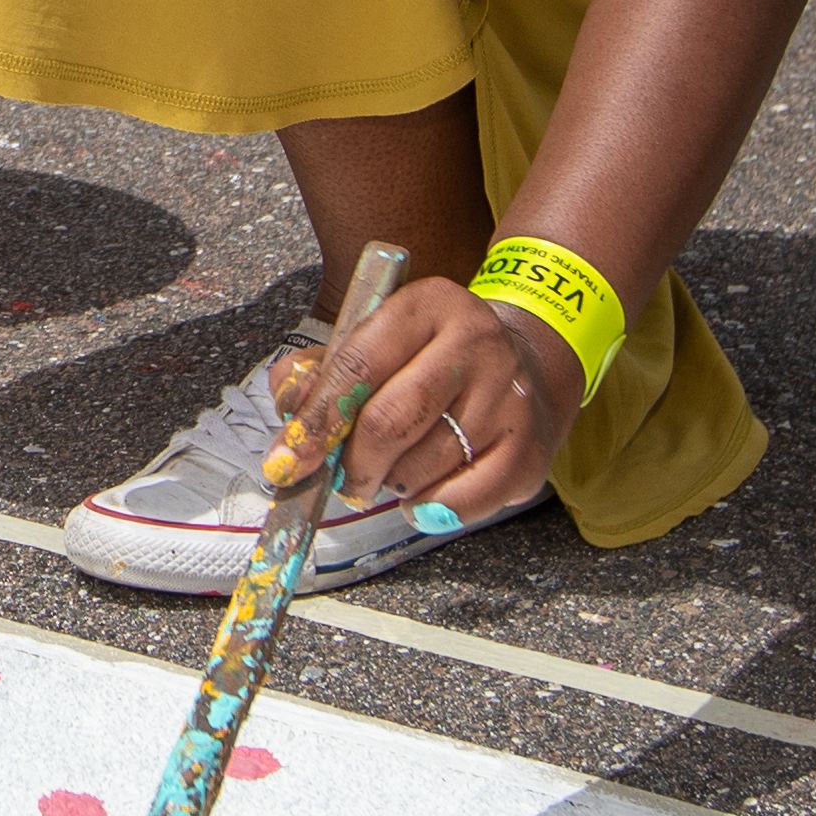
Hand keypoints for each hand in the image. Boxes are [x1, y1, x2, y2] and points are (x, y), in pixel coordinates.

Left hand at [280, 271, 583, 531]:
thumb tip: (289, 407)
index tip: (286, 463)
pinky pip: (461, 502)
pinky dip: (429, 509)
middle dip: (352, 464)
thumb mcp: (374, 343)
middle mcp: (475, 342)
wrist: (526, 365)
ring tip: (395, 468)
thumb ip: (319, 372)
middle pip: (389, 423)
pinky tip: (425, 490)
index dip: (315, 422)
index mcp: (426, 306)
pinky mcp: (530, 447)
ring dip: (392, 483)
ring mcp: (509, 395)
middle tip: (344, 479)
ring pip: (421, 467)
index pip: (356, 367)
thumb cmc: (428, 360)